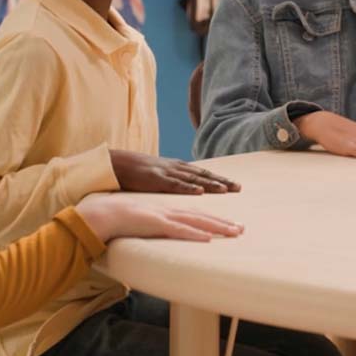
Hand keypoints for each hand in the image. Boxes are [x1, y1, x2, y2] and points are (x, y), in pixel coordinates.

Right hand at [75, 194, 243, 242]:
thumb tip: (163, 233)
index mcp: (168, 210)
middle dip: (223, 222)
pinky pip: (179, 230)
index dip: (214, 219)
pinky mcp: (156, 223)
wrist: (104, 212)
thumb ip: (156, 227)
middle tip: (242, 229)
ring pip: (197, 221)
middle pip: (202, 216)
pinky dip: (195, 234)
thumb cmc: (122, 219)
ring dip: (217, 227)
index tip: (231, 224)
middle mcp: (170, 210)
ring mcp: (164, 216)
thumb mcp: (145, 222)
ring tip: (235, 232)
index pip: (196, 214)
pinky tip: (209, 239)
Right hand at [110, 149, 240, 193]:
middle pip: (203, 175)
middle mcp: (175, 168)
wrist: (116, 163)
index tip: (235, 185)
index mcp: (177, 167)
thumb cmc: (136, 172)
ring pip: (192, 179)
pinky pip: (174, 185)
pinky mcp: (155, 180)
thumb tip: (185, 188)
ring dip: (210, 184)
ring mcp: (166, 173)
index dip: (219, 179)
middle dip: (221, 181)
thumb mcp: (158, 174)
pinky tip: (199, 191)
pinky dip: (188, 188)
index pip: (202, 173)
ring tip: (225, 189)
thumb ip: (172, 180)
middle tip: (239, 187)